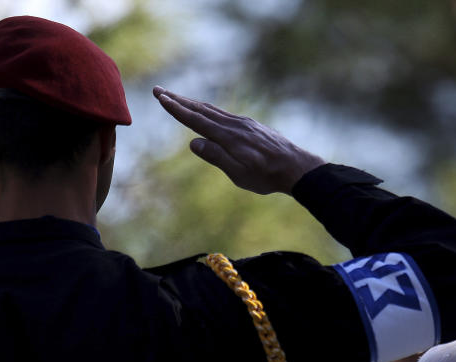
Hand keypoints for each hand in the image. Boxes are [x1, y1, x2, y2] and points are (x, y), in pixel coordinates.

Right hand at [153, 86, 325, 194]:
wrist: (297, 167)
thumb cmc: (267, 176)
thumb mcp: (239, 173)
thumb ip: (216, 157)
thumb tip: (193, 142)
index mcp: (228, 137)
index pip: (196, 120)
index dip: (177, 109)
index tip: (160, 98)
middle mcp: (235, 125)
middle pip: (202, 109)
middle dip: (179, 100)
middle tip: (159, 90)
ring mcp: (244, 123)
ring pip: (213, 110)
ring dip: (193, 103)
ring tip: (177, 97)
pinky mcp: (252, 126)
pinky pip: (225, 114)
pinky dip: (209, 110)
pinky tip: (207, 112)